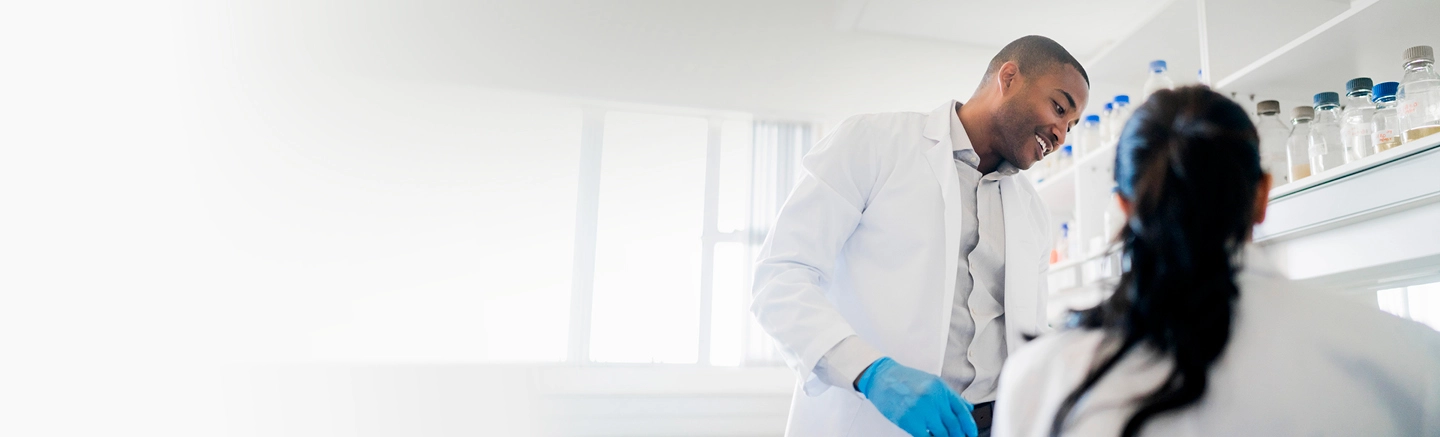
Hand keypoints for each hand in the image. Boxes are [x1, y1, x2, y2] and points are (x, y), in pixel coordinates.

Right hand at [856, 357, 976, 436]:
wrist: (882, 377)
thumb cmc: (905, 380)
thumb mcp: (931, 382)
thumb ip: (950, 396)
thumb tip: (967, 409)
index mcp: (941, 388)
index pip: (962, 411)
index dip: (969, 426)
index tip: (971, 434)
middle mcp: (933, 398)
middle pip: (953, 425)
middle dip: (958, 436)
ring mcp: (921, 409)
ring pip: (941, 433)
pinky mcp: (908, 420)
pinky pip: (925, 436)